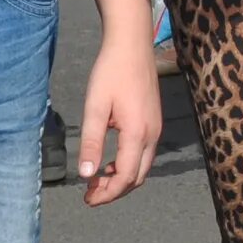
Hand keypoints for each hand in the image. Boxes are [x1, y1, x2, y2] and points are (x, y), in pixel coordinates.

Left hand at [76, 31, 163, 205]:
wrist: (132, 44)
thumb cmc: (111, 71)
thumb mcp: (95, 107)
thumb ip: (91, 142)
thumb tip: (85, 175)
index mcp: (138, 133)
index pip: (125, 178)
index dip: (107, 194)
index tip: (86, 199)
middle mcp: (152, 134)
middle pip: (137, 178)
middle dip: (114, 191)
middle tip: (89, 194)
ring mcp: (156, 128)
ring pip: (142, 167)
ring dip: (121, 179)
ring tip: (96, 179)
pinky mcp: (154, 122)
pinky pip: (144, 154)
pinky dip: (128, 165)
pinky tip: (110, 160)